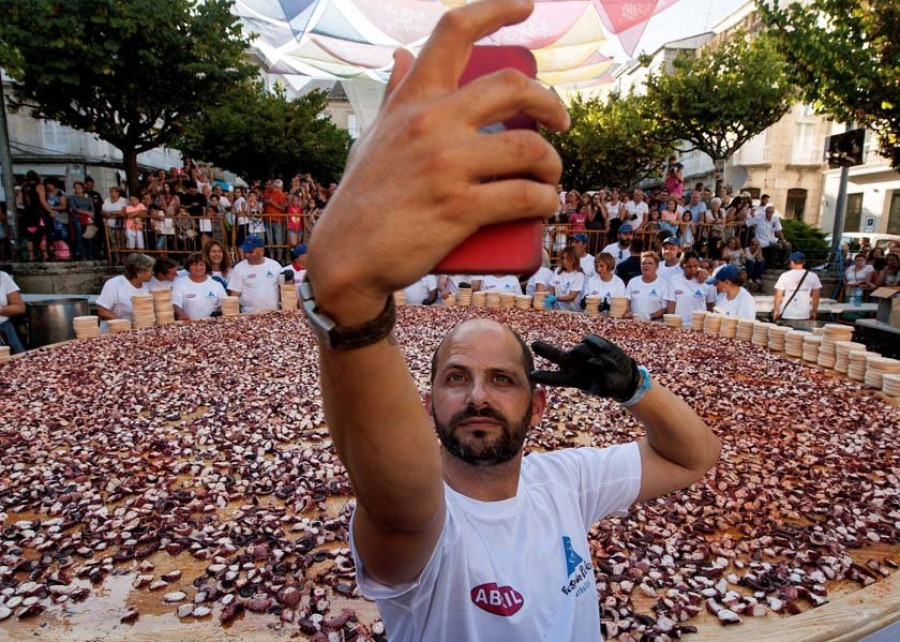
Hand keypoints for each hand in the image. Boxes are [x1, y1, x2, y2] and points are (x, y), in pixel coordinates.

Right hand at [306, 0, 568, 324]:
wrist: (346, 257)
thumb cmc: (364, 195)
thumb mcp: (374, 136)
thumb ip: (394, 96)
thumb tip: (400, 55)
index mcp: (413, 101)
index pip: (454, 31)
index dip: (496, 9)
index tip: (526, 6)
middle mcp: (430, 123)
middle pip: (514, 87)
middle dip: (550, 103)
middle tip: (560, 123)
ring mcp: (445, 165)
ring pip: (531, 148)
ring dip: (553, 163)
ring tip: (549, 176)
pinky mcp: (458, 208)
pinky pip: (525, 197)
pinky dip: (545, 201)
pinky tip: (544, 204)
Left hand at [530, 335, 640, 401]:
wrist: (622, 375)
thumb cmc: (610, 385)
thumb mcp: (605, 388)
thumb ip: (599, 378)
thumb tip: (592, 361)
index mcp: (572, 379)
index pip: (556, 378)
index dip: (545, 377)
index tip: (532, 376)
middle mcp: (574, 364)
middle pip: (556, 356)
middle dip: (546, 350)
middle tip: (534, 345)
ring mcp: (582, 351)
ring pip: (579, 348)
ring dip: (590, 355)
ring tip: (604, 364)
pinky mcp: (591, 341)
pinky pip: (591, 340)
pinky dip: (599, 346)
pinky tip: (607, 352)